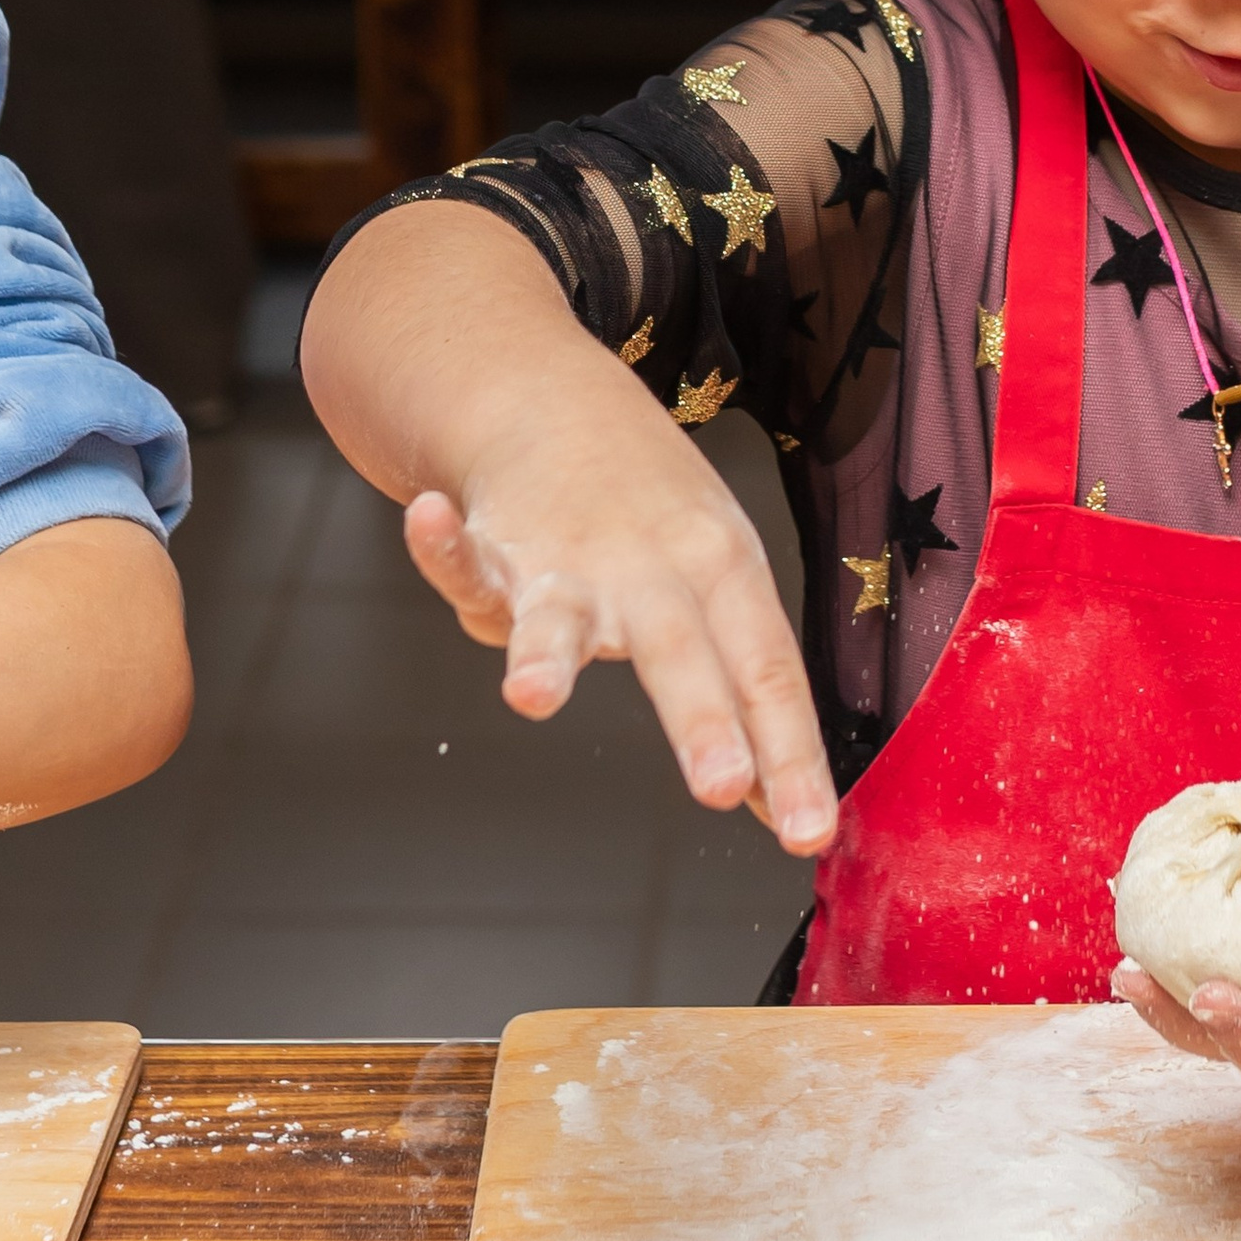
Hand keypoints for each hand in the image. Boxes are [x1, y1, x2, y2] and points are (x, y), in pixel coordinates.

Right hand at [402, 407, 836, 854]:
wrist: (565, 408)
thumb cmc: (658, 519)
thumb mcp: (724, 590)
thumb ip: (746, 701)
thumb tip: (788, 809)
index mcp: (725, 576)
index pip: (768, 672)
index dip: (791, 755)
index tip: (811, 832)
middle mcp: (653, 569)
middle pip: (681, 652)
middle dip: (703, 721)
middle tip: (723, 787)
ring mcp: (572, 561)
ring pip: (562, 616)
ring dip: (548, 656)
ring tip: (531, 695)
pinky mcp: (496, 553)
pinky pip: (466, 558)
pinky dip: (444, 545)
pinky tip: (430, 520)